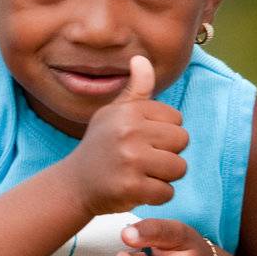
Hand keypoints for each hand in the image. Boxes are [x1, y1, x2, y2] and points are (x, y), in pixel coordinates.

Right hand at [63, 55, 188, 215]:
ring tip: (140, 174)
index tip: (140, 141)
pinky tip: (136, 190)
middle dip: (167, 154)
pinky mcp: (131, 187)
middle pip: (182, 141)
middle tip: (140, 160)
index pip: (176, 120)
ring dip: (164, 176)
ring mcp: (130, 160)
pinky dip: (155, 196)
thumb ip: (135, 90)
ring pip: (179, 168)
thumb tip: (141, 58)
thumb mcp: (113, 114)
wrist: (74, 184)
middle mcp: (129, 132)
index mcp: (128, 112)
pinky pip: (168, 193)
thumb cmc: (100, 146)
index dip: (163, 134)